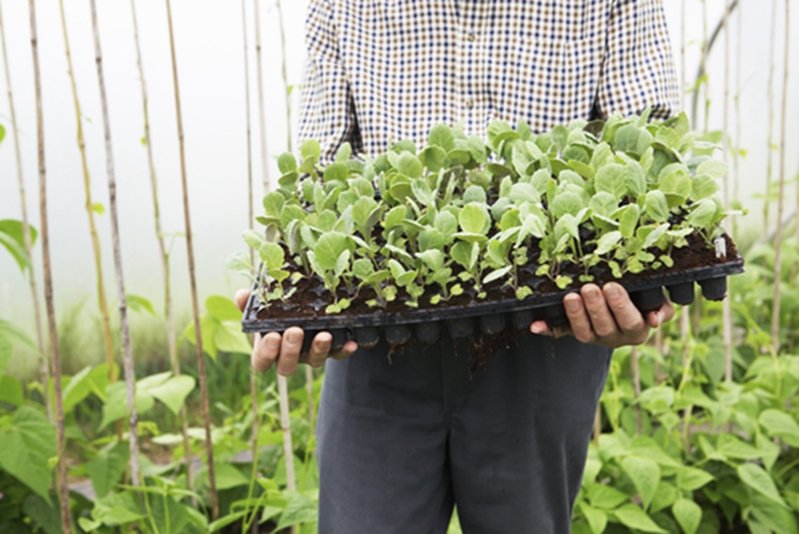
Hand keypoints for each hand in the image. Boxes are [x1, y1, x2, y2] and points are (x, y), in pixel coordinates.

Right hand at [234, 289, 358, 374]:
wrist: (309, 306)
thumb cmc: (280, 309)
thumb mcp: (266, 304)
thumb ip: (253, 302)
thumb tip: (242, 295)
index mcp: (269, 348)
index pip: (261, 361)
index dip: (266, 354)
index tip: (272, 336)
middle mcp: (290, 356)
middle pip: (286, 366)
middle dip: (291, 351)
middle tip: (295, 331)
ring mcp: (311, 355)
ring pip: (314, 362)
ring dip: (318, 350)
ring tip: (324, 335)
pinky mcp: (332, 352)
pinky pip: (338, 355)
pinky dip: (344, 350)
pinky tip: (351, 342)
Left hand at [529, 282, 674, 348]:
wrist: (620, 298)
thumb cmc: (641, 295)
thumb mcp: (654, 298)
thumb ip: (660, 306)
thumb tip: (656, 320)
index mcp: (636, 329)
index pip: (630, 322)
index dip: (620, 306)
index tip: (611, 286)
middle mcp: (614, 337)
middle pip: (605, 328)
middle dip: (596, 308)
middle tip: (589, 288)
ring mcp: (592, 336)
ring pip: (583, 333)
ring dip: (576, 315)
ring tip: (571, 296)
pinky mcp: (571, 333)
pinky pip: (558, 333)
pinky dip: (547, 329)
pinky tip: (535, 324)